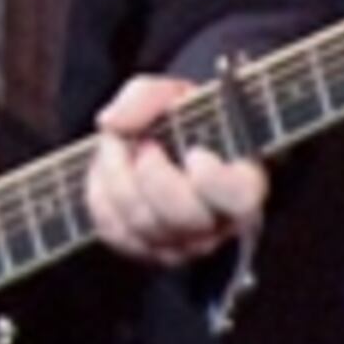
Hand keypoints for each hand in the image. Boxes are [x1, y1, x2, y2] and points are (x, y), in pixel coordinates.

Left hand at [79, 75, 266, 266]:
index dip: (213, 180)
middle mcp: (216, 222)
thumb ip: (147, 96)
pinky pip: (115, 230)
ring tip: (120, 147)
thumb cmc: (179, 121)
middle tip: (145, 144)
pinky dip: (102, 195)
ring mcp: (181, 243)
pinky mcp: (145, 250)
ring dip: (119, 177)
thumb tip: (112, 123)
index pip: (238, 197)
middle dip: (152, 174)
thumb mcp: (173, 93)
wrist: (162, 143)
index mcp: (241, 183)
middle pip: (183, 216)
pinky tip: (110, 171)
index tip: (195, 153)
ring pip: (144, 225)